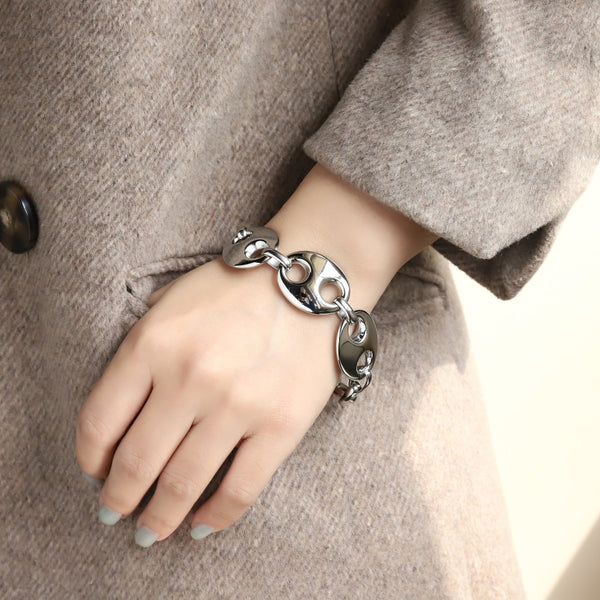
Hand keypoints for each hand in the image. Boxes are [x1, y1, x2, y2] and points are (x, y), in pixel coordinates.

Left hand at [76, 255, 340, 545]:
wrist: (309, 281)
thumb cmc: (238, 288)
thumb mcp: (173, 299)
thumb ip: (141, 345)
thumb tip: (124, 403)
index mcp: (153, 343)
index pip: (100, 421)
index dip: (90, 459)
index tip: (95, 472)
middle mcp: (190, 378)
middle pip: (136, 463)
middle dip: (118, 498)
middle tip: (114, 513)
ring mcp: (237, 405)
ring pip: (183, 484)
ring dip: (160, 517)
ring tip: (151, 529)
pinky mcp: (280, 425)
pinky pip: (240, 489)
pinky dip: (216, 518)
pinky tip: (201, 527)